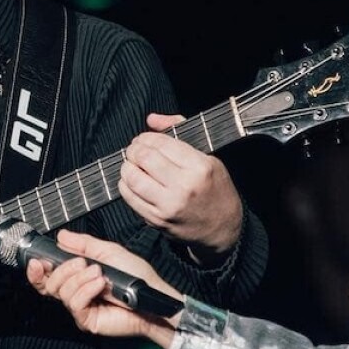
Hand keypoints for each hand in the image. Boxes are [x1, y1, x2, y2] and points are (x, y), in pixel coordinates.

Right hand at [25, 230, 178, 347]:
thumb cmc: (137, 276)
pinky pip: (75, 303)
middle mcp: (76, 292)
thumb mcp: (108, 252)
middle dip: (63, 269)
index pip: (47, 276)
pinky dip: (86, 290)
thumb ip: (83, 244)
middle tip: (82, 263)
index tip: (37, 261)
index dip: (37, 270)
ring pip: (62, 292)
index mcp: (77, 276)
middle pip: (49, 284)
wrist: (152, 296)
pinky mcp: (87, 320)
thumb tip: (62, 236)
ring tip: (99, 273)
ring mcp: (80, 308)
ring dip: (80, 278)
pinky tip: (100, 285)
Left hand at [118, 113, 242, 252]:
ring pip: (133, 179)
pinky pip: (130, 198)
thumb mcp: (208, 157)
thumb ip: (180, 132)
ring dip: (126, 167)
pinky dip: (125, 185)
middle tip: (134, 149)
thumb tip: (152, 119)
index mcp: (200, 167)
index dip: (147, 138)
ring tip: (131, 164)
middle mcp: (184, 186)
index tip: (143, 139)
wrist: (223, 229)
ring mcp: (169, 205)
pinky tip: (131, 181)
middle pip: (144, 158)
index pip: (161, 143)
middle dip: (134, 150)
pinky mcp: (157, 220)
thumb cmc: (216, 190)